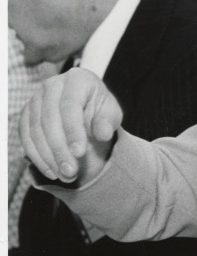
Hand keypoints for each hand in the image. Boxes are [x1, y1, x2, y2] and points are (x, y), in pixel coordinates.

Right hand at [20, 68, 121, 183]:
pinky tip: (51, 171)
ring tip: (65, 176)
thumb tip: (102, 133)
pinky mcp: (26, 114)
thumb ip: (108, 121)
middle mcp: (52, 85)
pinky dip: (37, 156)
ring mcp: (35, 99)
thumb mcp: (111, 114)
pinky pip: (26, 137)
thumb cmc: (101, 111)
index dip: (73, 130)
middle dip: (60, 150)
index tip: (80, 153)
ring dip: (49, 157)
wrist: (87, 109)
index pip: (70, 105)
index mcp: (77, 79)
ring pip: (35, 131)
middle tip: (71, 172)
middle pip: (50, 120)